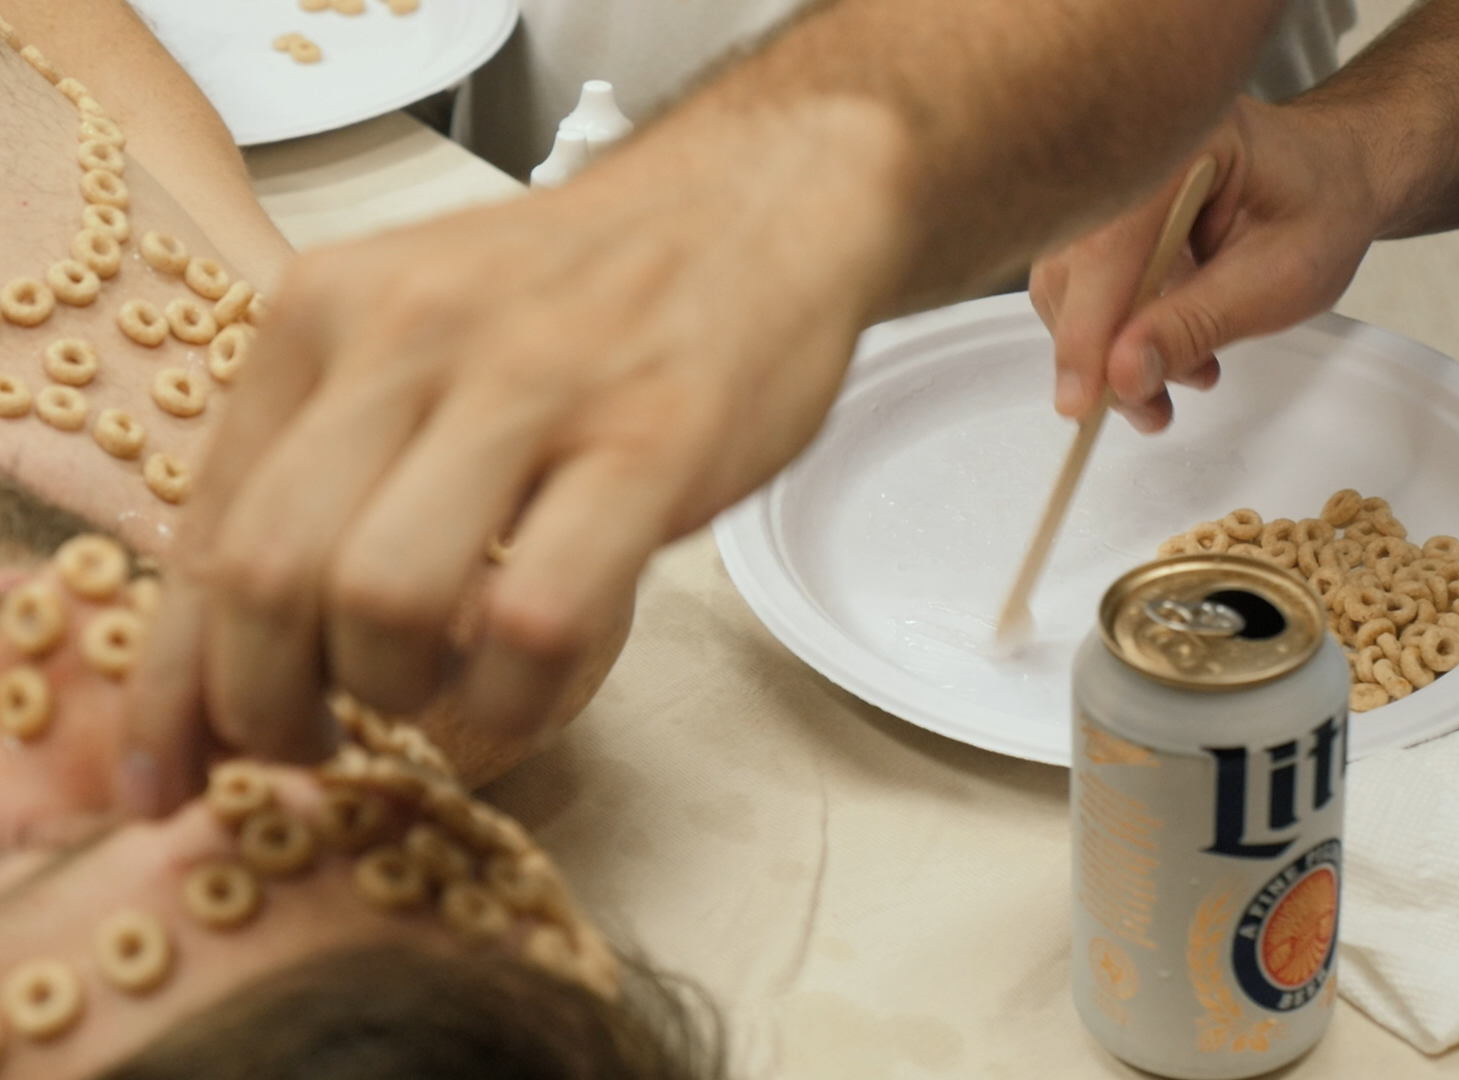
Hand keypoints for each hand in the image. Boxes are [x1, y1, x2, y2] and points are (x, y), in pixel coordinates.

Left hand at [121, 100, 910, 811]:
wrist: (749, 209)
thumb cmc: (582, 302)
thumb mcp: (414, 334)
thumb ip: (326, 459)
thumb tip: (241, 639)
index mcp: (325, 311)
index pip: (209, 524)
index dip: (175, 677)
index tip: (171, 772)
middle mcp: (409, 334)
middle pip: (273, 573)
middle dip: (272, 707)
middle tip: (317, 744)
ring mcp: (535, 385)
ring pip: (388, 600)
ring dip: (399, 698)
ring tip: (438, 701)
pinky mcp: (651, 442)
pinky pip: (537, 619)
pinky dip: (515, 698)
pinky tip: (527, 694)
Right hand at [1028, 95, 1380, 431]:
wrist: (1335, 182)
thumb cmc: (1320, 210)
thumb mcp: (1274, 280)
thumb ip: (1194, 324)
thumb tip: (1124, 372)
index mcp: (1173, 145)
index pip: (1106, 248)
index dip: (1087, 330)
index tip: (1080, 399)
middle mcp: (1130, 159)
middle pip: (1073, 271)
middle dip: (1100, 352)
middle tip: (1143, 406)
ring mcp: (1114, 190)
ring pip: (1073, 288)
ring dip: (1112, 351)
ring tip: (1177, 381)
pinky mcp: (1110, 223)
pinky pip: (1089, 288)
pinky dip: (1121, 335)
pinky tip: (1170, 356)